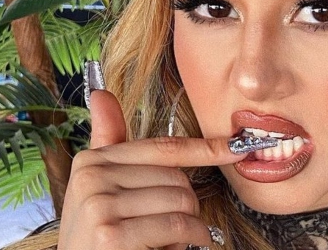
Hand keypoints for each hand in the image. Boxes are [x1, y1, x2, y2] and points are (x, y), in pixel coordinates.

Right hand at [57, 89, 241, 249]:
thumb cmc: (96, 238)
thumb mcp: (98, 189)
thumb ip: (109, 143)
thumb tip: (102, 93)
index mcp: (91, 161)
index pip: (163, 148)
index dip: (204, 148)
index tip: (236, 147)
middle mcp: (92, 178)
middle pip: (177, 178)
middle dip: (186, 206)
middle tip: (169, 228)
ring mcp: (100, 206)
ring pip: (181, 201)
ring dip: (188, 227)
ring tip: (165, 241)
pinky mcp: (111, 235)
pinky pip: (177, 225)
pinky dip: (189, 241)